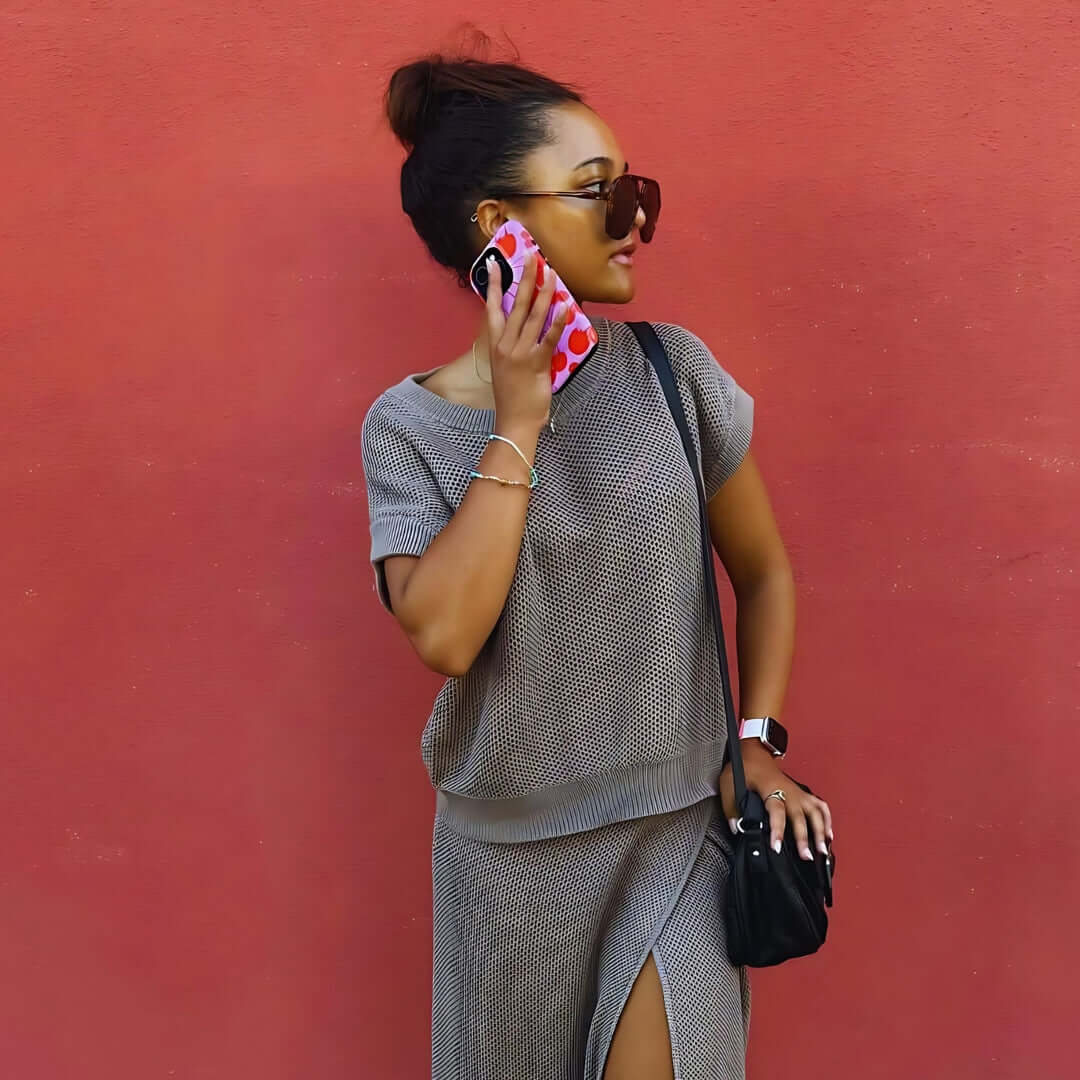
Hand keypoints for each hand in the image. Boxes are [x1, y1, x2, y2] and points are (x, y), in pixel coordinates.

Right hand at [484, 249, 568, 432]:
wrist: (514, 421)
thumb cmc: (512, 395)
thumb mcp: (506, 366)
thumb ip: (514, 344)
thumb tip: (530, 325)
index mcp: (495, 344)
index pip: (492, 307)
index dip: (493, 284)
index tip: (494, 263)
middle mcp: (505, 345)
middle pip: (516, 304)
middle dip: (526, 277)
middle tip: (533, 255)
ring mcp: (520, 353)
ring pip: (534, 316)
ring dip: (544, 292)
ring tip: (552, 273)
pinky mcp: (537, 364)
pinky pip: (548, 338)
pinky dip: (557, 322)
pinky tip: (565, 306)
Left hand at [718, 742, 833, 861]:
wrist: (754, 752)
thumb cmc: (745, 766)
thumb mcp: (729, 784)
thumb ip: (731, 808)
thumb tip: (736, 828)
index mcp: (770, 788)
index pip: (777, 811)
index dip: (777, 830)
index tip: (777, 847)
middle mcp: (788, 791)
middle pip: (801, 815)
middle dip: (804, 838)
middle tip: (806, 856)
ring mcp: (798, 792)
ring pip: (815, 812)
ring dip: (821, 831)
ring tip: (822, 851)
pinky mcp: (802, 793)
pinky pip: (820, 806)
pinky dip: (827, 820)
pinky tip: (828, 834)